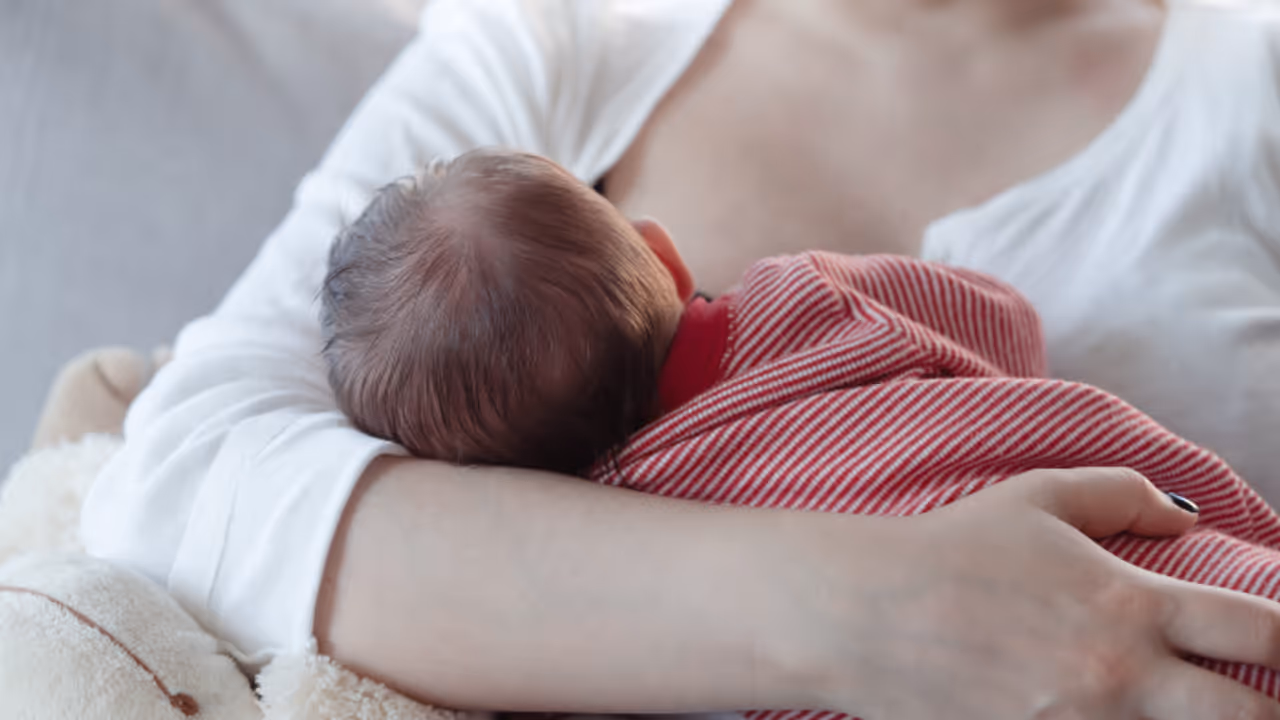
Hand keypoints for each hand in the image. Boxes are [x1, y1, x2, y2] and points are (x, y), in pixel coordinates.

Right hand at [784, 468, 1279, 718]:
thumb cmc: (949, 549)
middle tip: (1254, 698)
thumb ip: (1124, 493)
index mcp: (1129, 605)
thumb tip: (1188, 517)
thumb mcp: (1037, 496)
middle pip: (1251, 719)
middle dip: (1269, 709)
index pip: (1262, 633)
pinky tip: (1106, 713)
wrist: (863, 614)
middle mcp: (1120, 678)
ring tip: (1173, 705)